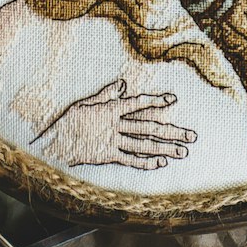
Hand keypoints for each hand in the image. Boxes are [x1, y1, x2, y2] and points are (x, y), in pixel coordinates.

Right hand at [33, 79, 196, 169]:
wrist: (54, 143)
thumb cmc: (68, 121)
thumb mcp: (85, 102)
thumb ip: (105, 94)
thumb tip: (121, 84)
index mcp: (110, 109)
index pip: (138, 104)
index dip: (156, 102)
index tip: (173, 101)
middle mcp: (115, 125)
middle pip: (149, 127)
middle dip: (172, 131)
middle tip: (192, 136)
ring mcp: (113, 142)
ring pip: (144, 145)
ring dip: (165, 148)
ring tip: (183, 152)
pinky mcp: (108, 156)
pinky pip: (131, 159)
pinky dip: (146, 162)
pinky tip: (161, 163)